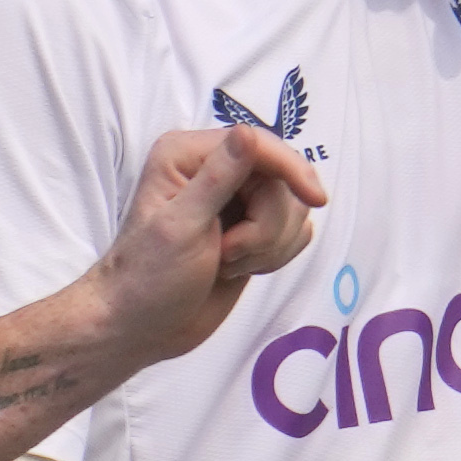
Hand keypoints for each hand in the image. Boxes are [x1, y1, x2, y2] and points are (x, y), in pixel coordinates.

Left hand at [79, 122, 322, 366]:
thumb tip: (248, 133)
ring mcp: (235, 201)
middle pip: (281, 181)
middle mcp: (214, 170)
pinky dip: (278, 255)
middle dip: (266, 226)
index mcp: (189, 156)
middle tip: (229, 254)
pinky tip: (242, 269)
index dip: (292, 169)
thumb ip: (218, 178)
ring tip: (229, 263)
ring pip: (293, 208)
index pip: (260, 145)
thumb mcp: (181, 226)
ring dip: (270, 245)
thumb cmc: (149, 277)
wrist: (144, 326)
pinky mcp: (251, 230)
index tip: (317, 200)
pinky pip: (294, 231)